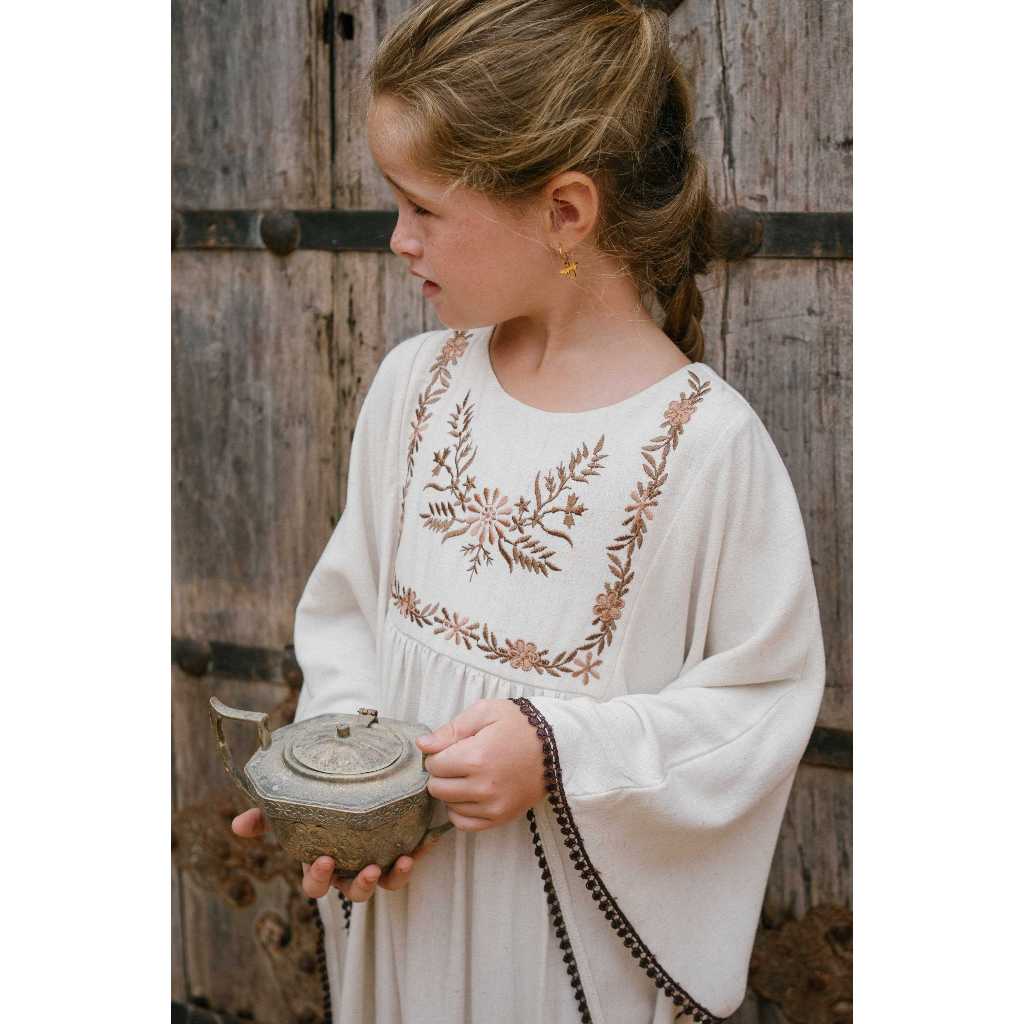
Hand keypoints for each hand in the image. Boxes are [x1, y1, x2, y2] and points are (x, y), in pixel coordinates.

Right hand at [230, 807, 443, 900]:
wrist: (354, 784)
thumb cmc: (318, 803)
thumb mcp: (292, 806)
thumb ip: (267, 815)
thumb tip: (238, 825)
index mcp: (322, 863)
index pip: (315, 884)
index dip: (319, 878)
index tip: (324, 860)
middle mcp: (349, 870)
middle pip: (353, 893)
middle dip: (361, 886)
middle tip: (368, 869)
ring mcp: (376, 863)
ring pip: (385, 884)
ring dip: (393, 877)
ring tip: (402, 861)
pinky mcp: (400, 851)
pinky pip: (410, 859)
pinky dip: (419, 851)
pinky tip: (426, 840)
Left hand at [416, 698, 546, 831]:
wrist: (558, 746)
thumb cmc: (520, 725)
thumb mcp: (486, 712)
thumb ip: (451, 729)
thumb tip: (422, 745)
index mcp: (476, 757)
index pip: (434, 765)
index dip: (438, 754)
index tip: (452, 748)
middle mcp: (483, 787)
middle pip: (437, 788)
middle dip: (442, 773)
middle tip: (458, 761)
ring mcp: (493, 806)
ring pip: (449, 806)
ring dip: (451, 792)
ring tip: (468, 775)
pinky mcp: (502, 817)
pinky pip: (464, 824)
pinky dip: (460, 811)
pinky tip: (470, 795)